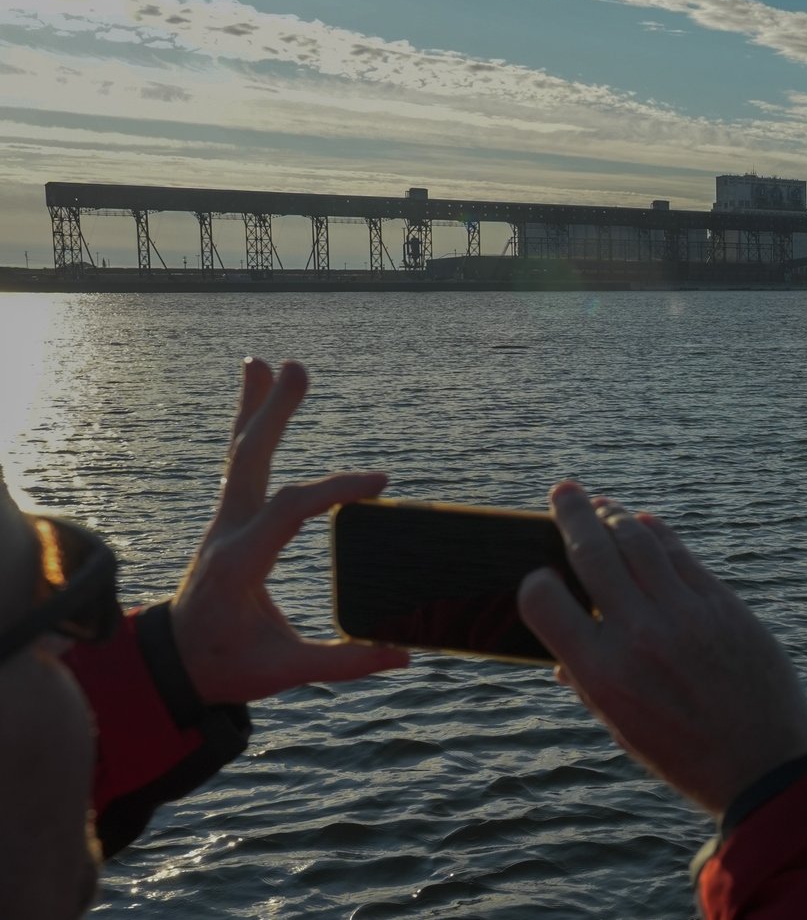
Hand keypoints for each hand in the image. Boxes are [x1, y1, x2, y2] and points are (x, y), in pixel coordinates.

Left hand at [170, 359, 407, 705]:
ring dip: (255, 408)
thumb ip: (344, 663)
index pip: (290, 509)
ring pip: (240, 455)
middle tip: (295, 368)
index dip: (335, 489)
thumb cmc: (227, 666)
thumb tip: (403, 656)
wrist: (174, 665)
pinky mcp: (230, 522)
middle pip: (249, 461)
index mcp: (240, 562)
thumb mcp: (284, 672)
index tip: (379, 482)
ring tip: (267, 363)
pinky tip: (259, 398)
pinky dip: (252, 429)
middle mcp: (227, 533)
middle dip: (272, 414)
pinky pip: (241, 466)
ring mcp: (225, 523)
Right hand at [518, 481, 806, 817]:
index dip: (534, 582)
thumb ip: (589, 683)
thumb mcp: (623, 729)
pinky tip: (645, 525)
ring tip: (602, 505)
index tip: (541, 576)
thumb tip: (562, 653)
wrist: (766, 766)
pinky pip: (681, 554)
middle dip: (571, 513)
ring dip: (614, 515)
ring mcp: (684, 614)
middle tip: (563, 490)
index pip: (543, 600)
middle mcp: (638, 635)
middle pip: (593, 550)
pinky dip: (658, 533)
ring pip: (639, 540)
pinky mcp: (723, 604)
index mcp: (602, 674)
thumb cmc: (686, 755)